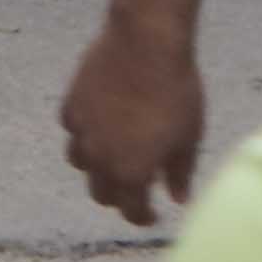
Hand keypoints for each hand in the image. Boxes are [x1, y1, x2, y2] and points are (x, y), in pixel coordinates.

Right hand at [56, 7, 204, 225]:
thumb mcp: (189, 138)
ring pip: (80, 163)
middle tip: (135, 187)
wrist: (146, 44)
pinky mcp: (72, 103)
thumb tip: (178, 198)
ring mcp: (82, 130)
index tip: (152, 214)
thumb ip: (180, 173)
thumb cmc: (176, 92)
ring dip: (97, 166)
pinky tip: (100, 123)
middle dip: (118, 195)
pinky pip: (73, 129)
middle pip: (101, 193)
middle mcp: (100, 158)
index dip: (142, 217)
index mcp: (132, 172)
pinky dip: (84, 133)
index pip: (131, 211)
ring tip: (113, 155)